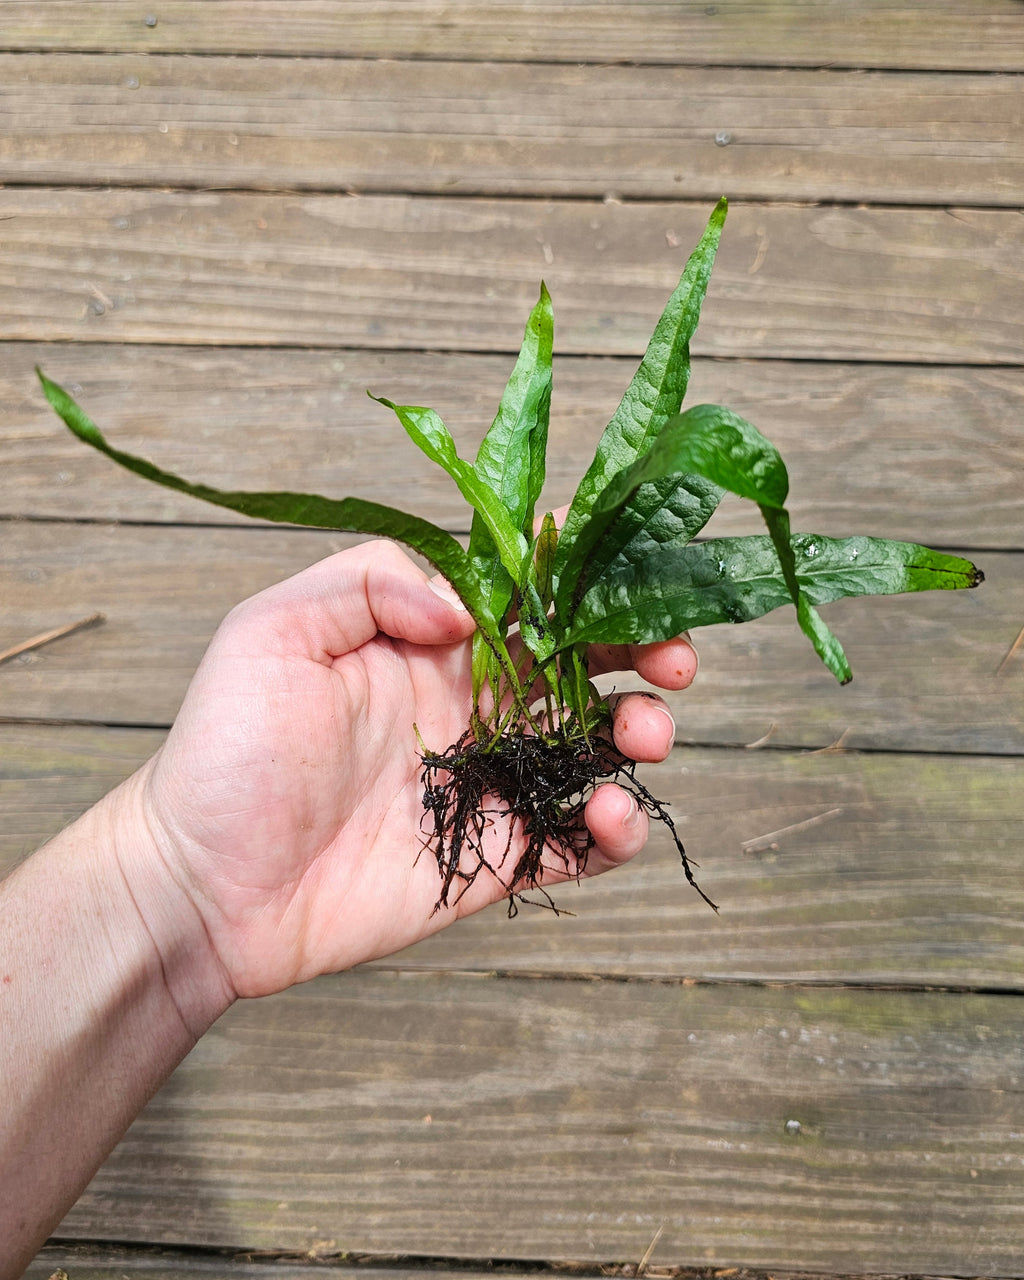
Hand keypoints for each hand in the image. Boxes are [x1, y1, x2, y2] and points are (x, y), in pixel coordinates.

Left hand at [125, 539, 698, 1008]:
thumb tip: (472, 609)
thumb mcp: (275, 630)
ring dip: (638, 736)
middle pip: (581, 669)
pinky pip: (572, 845)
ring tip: (645, 734)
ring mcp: (485, 785)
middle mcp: (469, 709)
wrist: (202, 883)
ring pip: (591, 752)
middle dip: (639, 654)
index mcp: (429, 648)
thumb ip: (374, 584)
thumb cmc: (226, 748)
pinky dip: (612, 832)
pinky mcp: (490, 860)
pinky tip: (607, 817)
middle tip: (674, 658)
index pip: (525, 598)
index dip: (585, 582)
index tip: (631, 573)